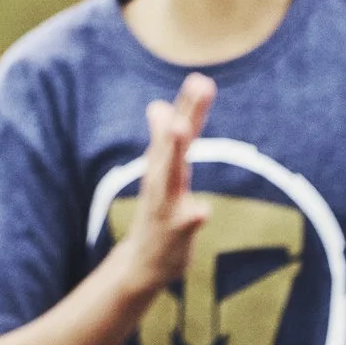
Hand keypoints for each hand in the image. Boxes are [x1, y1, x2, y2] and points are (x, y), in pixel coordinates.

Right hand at [112, 74, 215, 294]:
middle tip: (198, 86)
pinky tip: (203, 211)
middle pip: (172, 145)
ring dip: (174, 151)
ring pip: (170, 177)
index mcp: (162, 168)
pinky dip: (192, 216)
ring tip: (181, 127)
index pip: (177, 132)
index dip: (189, 106)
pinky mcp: (173, 233)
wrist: (141, 265)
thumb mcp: (160, 175)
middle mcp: (161, 181)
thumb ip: (162, 140)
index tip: (201, 79)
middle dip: (183, 115)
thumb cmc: (157, 216)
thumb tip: (158, 105)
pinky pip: (183, 224)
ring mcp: (165, 206)